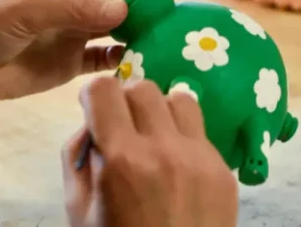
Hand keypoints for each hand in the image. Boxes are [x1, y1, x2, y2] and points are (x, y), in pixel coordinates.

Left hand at [0, 0, 188, 103]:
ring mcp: (74, 33)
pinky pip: (105, 58)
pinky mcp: (70, 62)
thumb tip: (123, 10)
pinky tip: (142, 63)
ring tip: (168, 36)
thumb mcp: (28, 9)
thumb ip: (75, 9)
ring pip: (118, 28)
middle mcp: (74, 2)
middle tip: (179, 8)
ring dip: (141, 30)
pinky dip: (124, 59)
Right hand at [62, 77, 237, 226]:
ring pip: (179, 99)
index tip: (94, 110)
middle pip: (143, 87)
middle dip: (126, 102)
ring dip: (161, 112)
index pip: (104, 89)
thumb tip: (91, 124)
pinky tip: (177, 168)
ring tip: (155, 140)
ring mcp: (200, 158)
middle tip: (123, 129)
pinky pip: (201, 132)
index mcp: (122, 161)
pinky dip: (183, 139)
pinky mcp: (224, 171)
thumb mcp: (78, 212)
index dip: (93, 95)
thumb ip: (77, 158)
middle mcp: (164, 149)